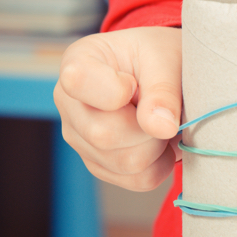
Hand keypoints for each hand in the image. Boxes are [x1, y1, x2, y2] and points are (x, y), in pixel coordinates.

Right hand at [53, 27, 182, 190]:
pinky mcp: (99, 165)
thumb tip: (161, 127)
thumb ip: (162, 91)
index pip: (78, 82)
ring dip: (158, 146)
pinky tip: (159, 140)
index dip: (115, 91)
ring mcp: (80, 138)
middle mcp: (69, 104)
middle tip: (162, 108)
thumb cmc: (160, 57)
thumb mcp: (167, 59)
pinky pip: (138, 179)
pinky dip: (161, 164)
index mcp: (79, 62)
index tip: (134, 83)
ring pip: (125, 163)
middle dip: (147, 127)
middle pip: (104, 135)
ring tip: (161, 122)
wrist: (164, 73)